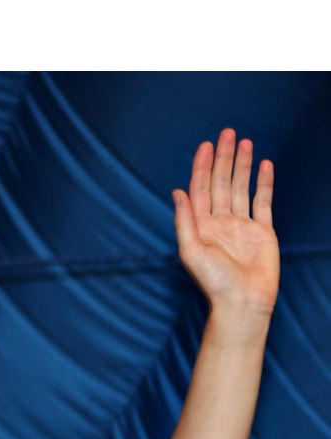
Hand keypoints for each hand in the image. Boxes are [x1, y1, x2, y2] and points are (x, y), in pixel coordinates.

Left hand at [173, 128, 278, 318]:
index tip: (205, 145)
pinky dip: (263, 183)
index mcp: (200, 225)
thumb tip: (177, 191)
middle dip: (222, 158)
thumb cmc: (214, 282)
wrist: (243, 302)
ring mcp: (241, 225)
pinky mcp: (262, 231)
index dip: (201, 166)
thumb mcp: (191, 251)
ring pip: (240, 187)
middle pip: (220, 182)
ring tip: (244, 142)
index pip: (200, 188)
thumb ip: (184, 221)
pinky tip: (263, 165)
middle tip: (226, 133)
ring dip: (241, 165)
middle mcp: (219, 222)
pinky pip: (262, 201)